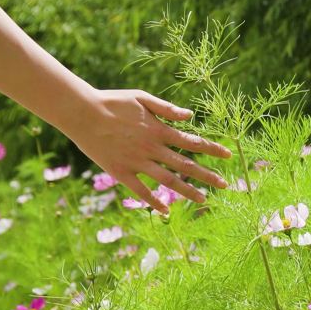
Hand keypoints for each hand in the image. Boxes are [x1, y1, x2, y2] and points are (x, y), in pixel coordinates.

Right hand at [63, 89, 230, 213]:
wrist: (82, 112)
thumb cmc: (113, 102)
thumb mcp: (142, 98)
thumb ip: (167, 109)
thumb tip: (191, 116)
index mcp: (159, 130)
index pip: (192, 142)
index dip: (212, 149)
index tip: (228, 155)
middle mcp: (152, 148)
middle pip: (186, 165)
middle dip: (208, 176)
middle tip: (225, 185)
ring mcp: (137, 162)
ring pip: (168, 181)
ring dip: (188, 191)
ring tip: (204, 200)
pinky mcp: (121, 172)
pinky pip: (141, 190)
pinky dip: (154, 201)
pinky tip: (166, 211)